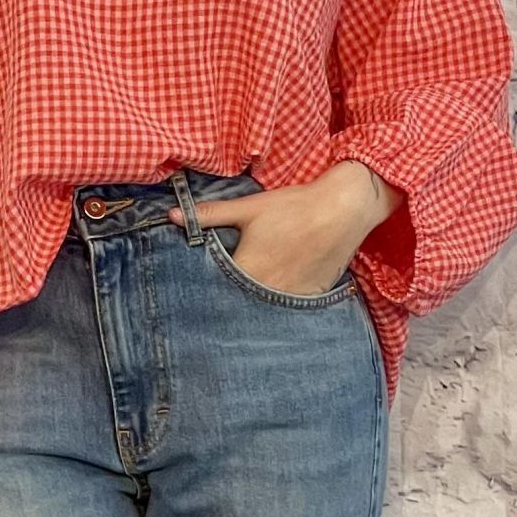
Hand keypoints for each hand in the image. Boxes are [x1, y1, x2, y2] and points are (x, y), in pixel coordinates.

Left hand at [173, 162, 395, 294]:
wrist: (343, 209)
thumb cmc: (293, 207)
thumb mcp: (249, 208)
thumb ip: (210, 215)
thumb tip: (172, 215)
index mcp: (246, 270)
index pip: (215, 290)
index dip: (205, 290)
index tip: (196, 294)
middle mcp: (266, 291)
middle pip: (239, 303)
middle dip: (229, 300)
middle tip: (217, 303)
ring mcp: (290, 298)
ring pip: (263, 309)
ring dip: (254, 305)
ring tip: (252, 296)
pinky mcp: (310, 298)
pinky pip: (288, 308)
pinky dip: (280, 305)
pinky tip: (278, 294)